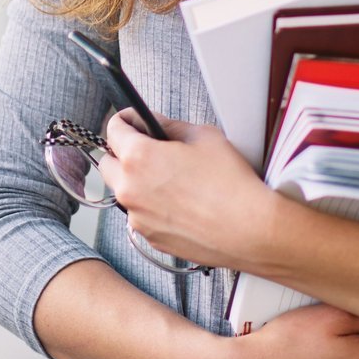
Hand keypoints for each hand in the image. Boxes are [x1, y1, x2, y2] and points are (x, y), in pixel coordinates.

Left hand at [100, 109, 273, 270]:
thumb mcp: (204, 137)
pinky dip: (152, 208)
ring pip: (125, 193)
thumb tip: (156, 124)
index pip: (113, 129)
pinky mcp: (150, 238)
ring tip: (172, 181)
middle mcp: (129, 189)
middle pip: (108, 164)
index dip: (124, 120)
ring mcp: (138, 218)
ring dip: (137, 183)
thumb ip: (170, 126)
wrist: (250, 230)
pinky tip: (181, 204)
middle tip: (150, 150)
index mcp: (138, 158)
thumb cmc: (231, 185)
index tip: (133, 121)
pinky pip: (141, 216)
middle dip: (123, 153)